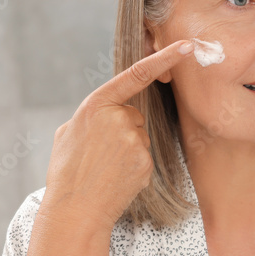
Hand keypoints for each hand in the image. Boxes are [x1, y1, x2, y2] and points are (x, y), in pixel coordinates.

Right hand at [41, 40, 194, 230]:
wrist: (75, 209)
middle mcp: (118, 118)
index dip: (164, 59)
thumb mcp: (69, 132)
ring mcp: (134, 140)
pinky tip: (116, 176)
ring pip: (139, 136)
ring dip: (127, 148)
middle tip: (99, 153)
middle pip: (134, 115)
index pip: (136, 75)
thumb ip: (94, 115)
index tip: (186, 46)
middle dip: (122, 129)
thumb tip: (111, 111)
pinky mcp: (145, 160)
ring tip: (105, 167)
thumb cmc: (68, 171)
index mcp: (96, 105)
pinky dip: (134, 165)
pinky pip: (145, 155)